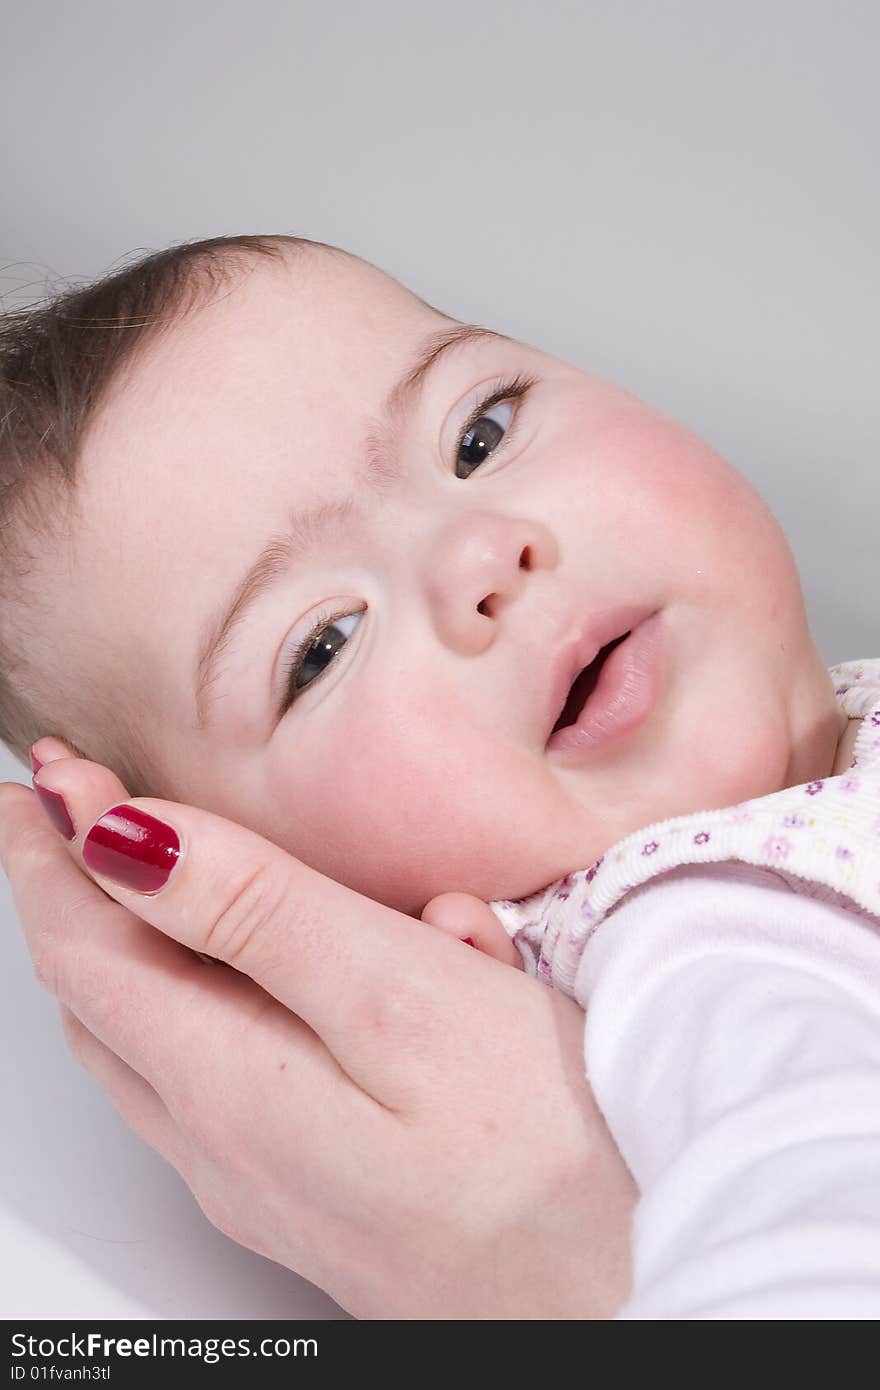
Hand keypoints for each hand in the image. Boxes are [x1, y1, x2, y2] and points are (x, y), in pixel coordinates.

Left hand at [0, 742, 634, 1319]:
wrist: (642, 1294)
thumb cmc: (545, 1158)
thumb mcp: (396, 999)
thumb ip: (255, 915)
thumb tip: (124, 843)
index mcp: (227, 1086)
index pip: (87, 948)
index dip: (52, 850)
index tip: (43, 775)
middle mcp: (226, 1144)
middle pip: (108, 998)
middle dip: (77, 892)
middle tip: (70, 808)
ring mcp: (273, 1176)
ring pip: (162, 1041)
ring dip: (139, 947)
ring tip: (144, 875)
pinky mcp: (329, 1188)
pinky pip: (236, 1081)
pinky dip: (222, 1004)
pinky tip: (297, 973)